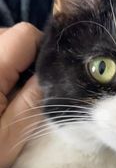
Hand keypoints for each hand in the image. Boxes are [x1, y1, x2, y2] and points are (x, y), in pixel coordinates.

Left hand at [0, 23, 42, 167]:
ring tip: (10, 91)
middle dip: (25, 56)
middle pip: (9, 35)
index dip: (43, 51)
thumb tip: (58, 72)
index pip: (24, 35)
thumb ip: (35, 98)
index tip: (48, 78)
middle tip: (28, 88)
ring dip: (10, 61)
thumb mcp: (14, 132)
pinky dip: (0, 68)